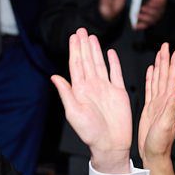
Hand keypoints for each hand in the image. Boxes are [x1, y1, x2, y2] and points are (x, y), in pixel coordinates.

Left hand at [50, 28, 131, 173]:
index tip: (73, 37)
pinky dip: (113, 62)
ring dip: (95, 50)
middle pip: (87, 61)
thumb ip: (66, 93)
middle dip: (84, 45)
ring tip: (92, 37)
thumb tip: (54, 76)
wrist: (111, 145)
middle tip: (81, 30)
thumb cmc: (91, 133)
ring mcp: (106, 88)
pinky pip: (116, 73)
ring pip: (99, 64)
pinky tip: (109, 53)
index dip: (75, 50)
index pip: (76, 65)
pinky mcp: (119, 92)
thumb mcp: (74, 113)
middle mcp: (92, 87)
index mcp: (80, 90)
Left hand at [133, 0, 166, 29]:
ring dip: (144, 18)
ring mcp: (153, 19)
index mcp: (161, 4)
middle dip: (149, 12)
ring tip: (137, 15)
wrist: (156, 6)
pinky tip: (135, 26)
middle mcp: (158, 13)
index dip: (155, 5)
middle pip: (155, 14)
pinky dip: (140, 26)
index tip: (151, 2)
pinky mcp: (147, 23)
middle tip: (142, 9)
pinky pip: (144, 26)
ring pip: (150, 20)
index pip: (160, 5)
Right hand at [138, 43, 174, 166]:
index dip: (173, 65)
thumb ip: (172, 107)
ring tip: (159, 54)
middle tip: (166, 45)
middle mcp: (164, 101)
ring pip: (157, 80)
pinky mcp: (150, 109)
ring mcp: (157, 104)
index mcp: (168, 103)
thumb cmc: (160, 143)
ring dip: (159, 67)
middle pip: (164, 76)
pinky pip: (150, 89)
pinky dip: (151, 79)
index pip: (171, 79)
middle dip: (165, 60)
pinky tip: (151, 71)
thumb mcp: (166, 124)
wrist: (154, 154)